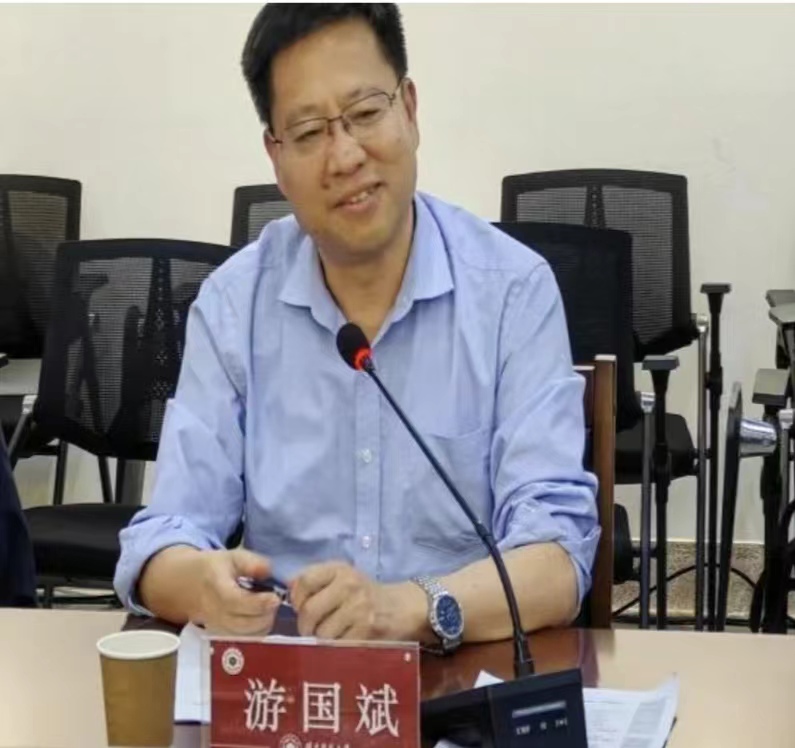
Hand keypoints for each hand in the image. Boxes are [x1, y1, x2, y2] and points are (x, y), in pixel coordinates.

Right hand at [194, 549, 281, 634]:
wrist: (187, 584)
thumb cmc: (215, 568)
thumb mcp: (232, 556)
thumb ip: (251, 562)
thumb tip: (268, 570)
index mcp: (216, 587)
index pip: (236, 602)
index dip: (258, 603)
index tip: (275, 598)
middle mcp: (214, 611)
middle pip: (243, 624)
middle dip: (266, 615)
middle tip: (276, 600)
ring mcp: (216, 626)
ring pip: (246, 635)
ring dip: (263, 623)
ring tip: (269, 607)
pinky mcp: (221, 635)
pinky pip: (244, 638)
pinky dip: (257, 629)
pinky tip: (261, 615)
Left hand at [289, 561, 426, 641]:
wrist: (402, 608)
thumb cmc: (364, 595)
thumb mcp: (341, 578)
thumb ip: (315, 581)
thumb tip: (287, 589)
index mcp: (339, 569)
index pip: (304, 581)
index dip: (297, 598)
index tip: (301, 607)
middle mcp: (349, 585)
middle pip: (309, 610)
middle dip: (305, 626)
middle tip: (312, 630)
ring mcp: (359, 608)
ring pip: (322, 633)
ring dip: (322, 640)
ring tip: (332, 636)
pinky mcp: (367, 630)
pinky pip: (338, 646)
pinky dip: (336, 649)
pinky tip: (344, 642)